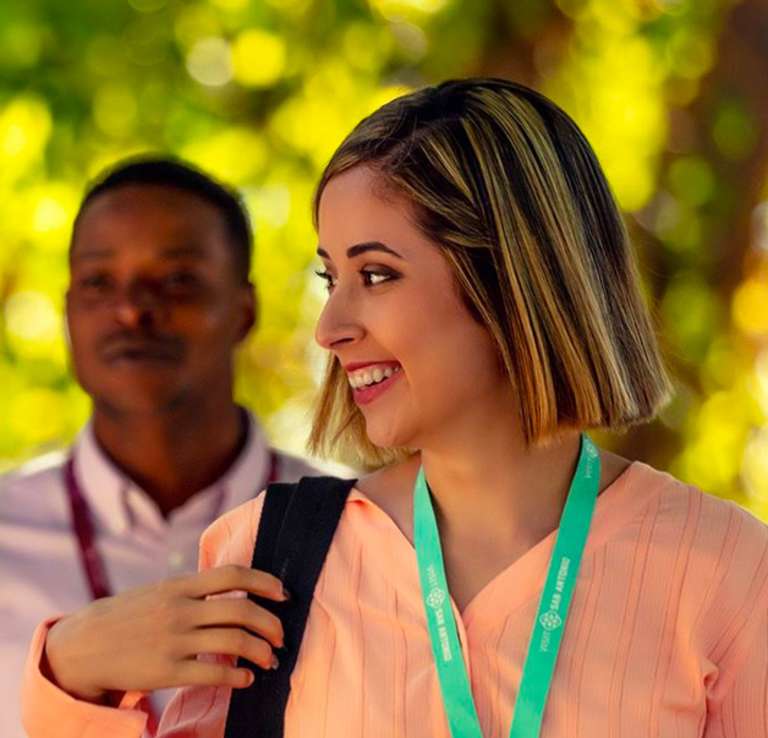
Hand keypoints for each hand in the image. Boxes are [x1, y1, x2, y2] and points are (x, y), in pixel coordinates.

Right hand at [44, 565, 286, 701]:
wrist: (82, 645)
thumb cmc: (129, 616)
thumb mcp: (160, 591)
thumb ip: (194, 589)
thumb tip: (237, 589)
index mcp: (180, 585)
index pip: (233, 575)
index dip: (264, 582)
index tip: (283, 593)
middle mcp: (180, 609)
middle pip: (241, 611)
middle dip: (270, 624)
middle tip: (281, 636)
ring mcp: (174, 641)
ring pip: (234, 642)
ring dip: (261, 652)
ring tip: (269, 660)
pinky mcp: (166, 672)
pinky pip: (213, 674)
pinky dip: (238, 677)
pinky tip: (246, 679)